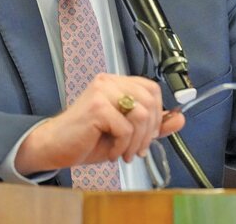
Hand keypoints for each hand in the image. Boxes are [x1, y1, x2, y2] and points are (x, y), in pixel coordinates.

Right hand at [14, 73, 184, 174]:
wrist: (54, 147)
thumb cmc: (86, 139)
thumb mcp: (125, 133)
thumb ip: (152, 125)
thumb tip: (180, 119)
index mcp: (116, 83)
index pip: (152, 89)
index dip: (158, 114)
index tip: (149, 135)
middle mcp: (109, 82)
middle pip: (150, 101)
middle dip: (149, 131)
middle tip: (137, 149)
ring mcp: (102, 92)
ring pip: (141, 115)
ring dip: (136, 142)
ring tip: (124, 154)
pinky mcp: (97, 108)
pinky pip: (126, 129)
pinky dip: (122, 147)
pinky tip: (111, 153)